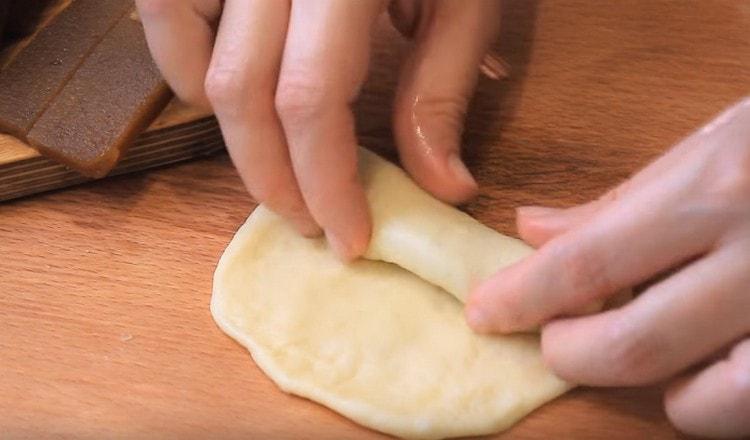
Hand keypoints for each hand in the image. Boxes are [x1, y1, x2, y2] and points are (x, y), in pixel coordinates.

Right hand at [136, 0, 499, 258]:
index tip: (348, 237)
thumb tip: (441, 186)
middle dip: (272, 177)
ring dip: (222, 125)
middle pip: (241, 90)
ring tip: (272, 164)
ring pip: (186, 50)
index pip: (310, 98)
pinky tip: (226, 88)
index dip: (325, 182)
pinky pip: (164, 8)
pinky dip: (182, 60)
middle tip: (307, 221)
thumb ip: (442, 87)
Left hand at [466, 98, 749, 437]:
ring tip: (639, 346)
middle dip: (568, 352)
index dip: (522, 296)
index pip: (588, 260)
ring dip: (648, 387)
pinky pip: (749, 408)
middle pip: (630, 346)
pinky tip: (701, 365)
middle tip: (555, 336)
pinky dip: (708, 402)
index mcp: (720, 190)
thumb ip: (620, 198)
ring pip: (699, 403)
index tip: (485, 312)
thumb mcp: (711, 144)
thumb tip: (532, 231)